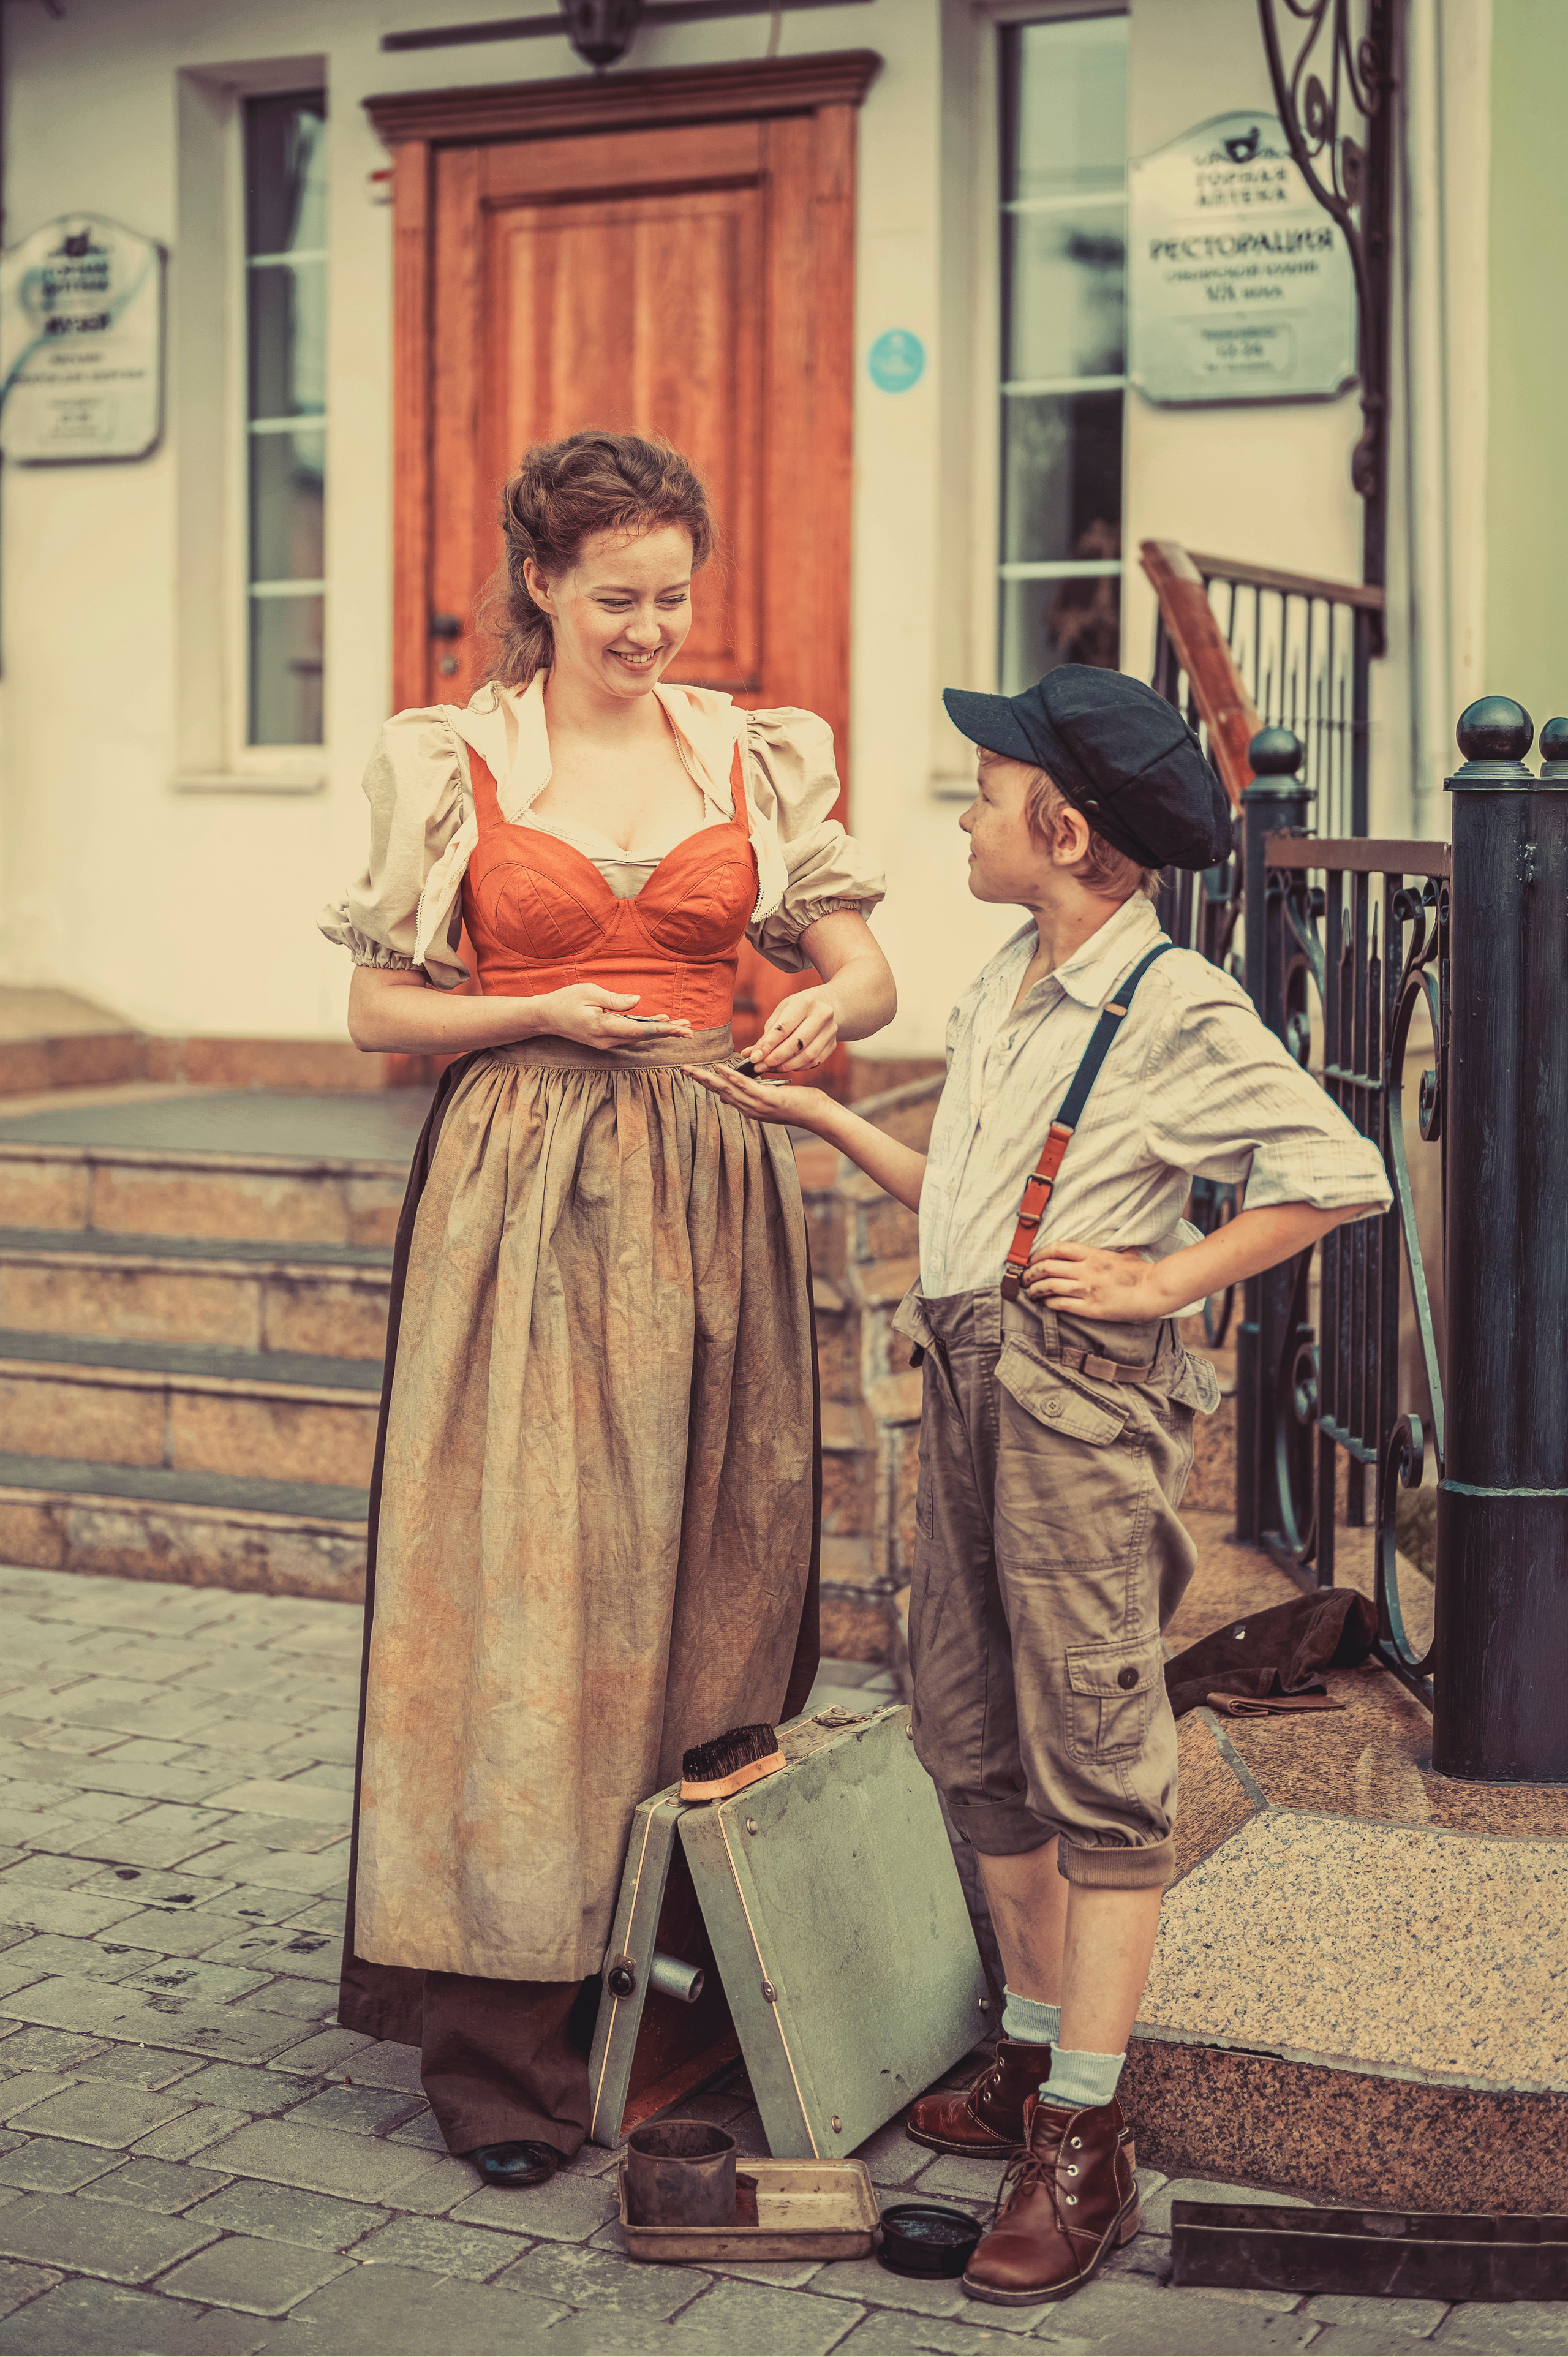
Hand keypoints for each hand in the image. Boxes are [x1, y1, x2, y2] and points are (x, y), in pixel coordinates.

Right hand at [538, 984, 692, 1047]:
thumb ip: (614, 1000)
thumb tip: (637, 1002)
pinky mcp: (605, 1039)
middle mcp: (606, 1040)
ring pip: (638, 1036)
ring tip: (682, 1025)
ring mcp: (606, 1042)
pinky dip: (646, 1028)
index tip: (681, 1029)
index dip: (662, 1029)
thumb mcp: (588, 992)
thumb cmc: (565, 1001)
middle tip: (690, 1030)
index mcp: (603, 1027)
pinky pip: (630, 1034)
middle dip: (668, 1032)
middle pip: (643, 1036)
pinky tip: (661, 1021)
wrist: (545, 1017)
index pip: (639, 1030)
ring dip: (660, 1030)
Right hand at [685, 1060, 833, 1131]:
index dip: (705, 1083)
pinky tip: (719, 1068)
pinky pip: (745, 1086)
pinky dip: (731, 1077)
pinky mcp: (767, 1099)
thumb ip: (749, 1097)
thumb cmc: (796, 1104)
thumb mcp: (768, 1100)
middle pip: (718, 1092)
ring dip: (708, 1078)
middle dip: (699, 1080)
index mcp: (748, 1107)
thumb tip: (727, 1096)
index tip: (691, 1073)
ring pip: (727, 1090)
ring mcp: (756, 1105)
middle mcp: (748, 1108)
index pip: (721, 1094)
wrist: (816, 1115)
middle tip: (682, 1068)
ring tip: (693, 1069)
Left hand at [753, 987, 838, 1072]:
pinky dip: (798, 1067)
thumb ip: (767, 1035)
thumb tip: (748, 1055)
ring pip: (807, 1056)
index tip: (754, 1058)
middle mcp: (822, 1015)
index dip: (767, 1045)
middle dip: (775, 1058)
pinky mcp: (833, 1044)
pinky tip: (785, 1066)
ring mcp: (831, 1030)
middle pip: (796, 1043)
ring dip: (786, 1066)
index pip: (783, 1028)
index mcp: (805, 1002)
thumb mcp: (781, 1013)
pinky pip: (814, 1061)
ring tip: (770, 1068)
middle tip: (760, 1067)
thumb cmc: (798, 1009)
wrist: (829, 1004)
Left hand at [1024, 1241, 1165, 1320]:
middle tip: (1024, 1278)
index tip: (1031, 1259)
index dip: (1038, 1253)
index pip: (1056, 1248)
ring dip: (1035, 1290)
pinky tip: (1046, 1303)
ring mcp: (1087, 1289)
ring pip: (1049, 1286)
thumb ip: (1105, 1251)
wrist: (1155, 1290)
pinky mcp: (1091, 1308)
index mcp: (1092, 1254)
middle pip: (1047, 1267)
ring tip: (1031, 1293)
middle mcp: (1086, 1270)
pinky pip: (1061, 1305)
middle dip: (1030, 1273)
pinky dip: (1049, 1303)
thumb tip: (1100, 1246)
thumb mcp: (1121, 1253)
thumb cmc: (1140, 1272)